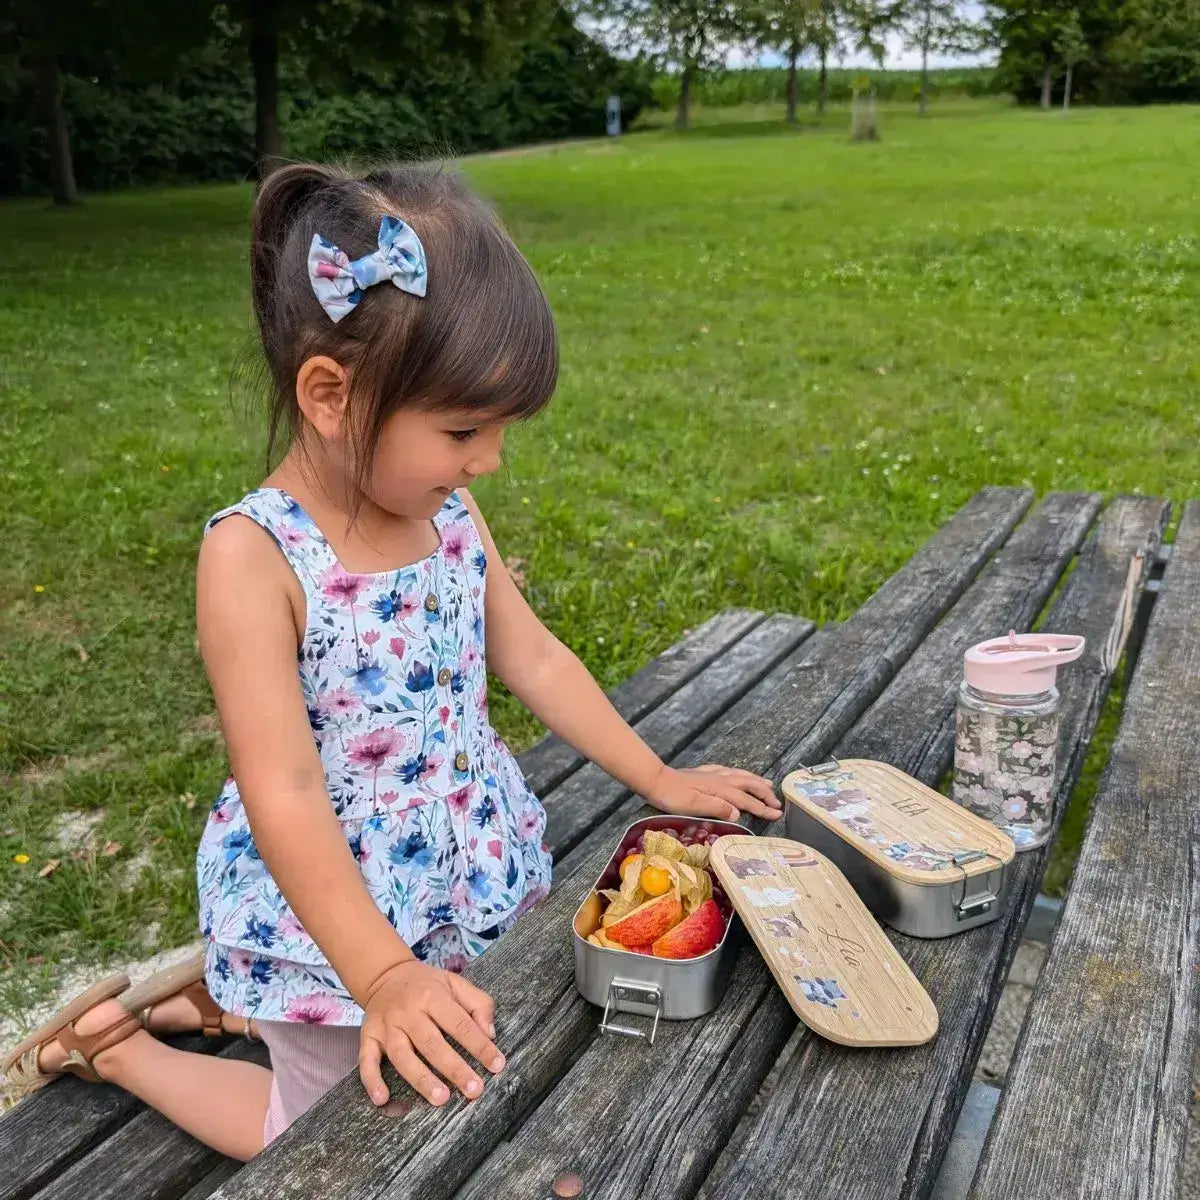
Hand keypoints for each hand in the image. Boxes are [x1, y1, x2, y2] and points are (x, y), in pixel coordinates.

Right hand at [358, 959, 504, 1107]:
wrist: (385, 974)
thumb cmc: (426, 985)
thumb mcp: (455, 983)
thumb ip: (478, 1003)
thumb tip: (490, 1033)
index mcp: (433, 996)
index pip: (460, 1024)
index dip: (480, 1046)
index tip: (497, 1065)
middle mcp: (408, 1011)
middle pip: (432, 1044)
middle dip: (455, 1068)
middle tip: (474, 1090)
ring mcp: (386, 1026)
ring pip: (403, 1056)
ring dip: (421, 1079)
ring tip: (441, 1099)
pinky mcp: (368, 1037)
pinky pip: (366, 1061)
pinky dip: (372, 1081)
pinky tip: (382, 1099)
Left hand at [645, 763, 780, 820]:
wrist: (655, 781)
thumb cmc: (672, 797)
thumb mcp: (694, 806)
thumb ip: (717, 808)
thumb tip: (739, 813)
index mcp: (720, 789)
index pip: (746, 800)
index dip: (762, 808)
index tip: (777, 814)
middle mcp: (720, 779)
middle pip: (748, 785)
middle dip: (765, 794)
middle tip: (777, 803)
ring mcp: (712, 774)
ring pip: (740, 775)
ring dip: (756, 781)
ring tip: (768, 784)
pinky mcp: (703, 773)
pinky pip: (727, 770)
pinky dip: (738, 773)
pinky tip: (737, 774)